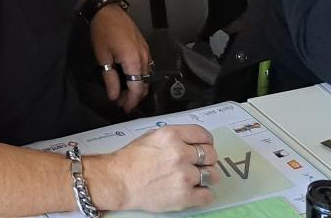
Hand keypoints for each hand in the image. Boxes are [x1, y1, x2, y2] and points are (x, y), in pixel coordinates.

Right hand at [85, 126, 216, 214]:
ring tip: (197, 179)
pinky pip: (207, 195)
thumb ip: (174, 137)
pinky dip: (204, 194)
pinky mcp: (184, 196)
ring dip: (207, 177)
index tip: (206, 146)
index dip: (206, 142)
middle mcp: (179, 153)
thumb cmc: (130, 161)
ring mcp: (183, 175)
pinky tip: (195, 191)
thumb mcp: (152, 136)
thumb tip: (190, 141)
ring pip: (212, 175)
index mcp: (171, 135)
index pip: (204, 135)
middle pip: (211, 154)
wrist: (119, 181)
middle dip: (207, 160)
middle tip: (201, 164)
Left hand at [90, 3, 151, 111]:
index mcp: (134, 61)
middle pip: (144, 84)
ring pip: (147, 76)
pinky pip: (147, 66)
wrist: (107, 8)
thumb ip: (110, 79)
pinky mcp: (144, 46)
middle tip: (121, 103)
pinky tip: (130, 78)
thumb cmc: (103, 31)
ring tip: (123, 93)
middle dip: (134, 96)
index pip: (137, 89)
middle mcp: (145, 57)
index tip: (123, 109)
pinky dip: (140, 76)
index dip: (131, 101)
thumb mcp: (103, 57)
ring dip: (137, 86)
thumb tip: (114, 96)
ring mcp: (147, 50)